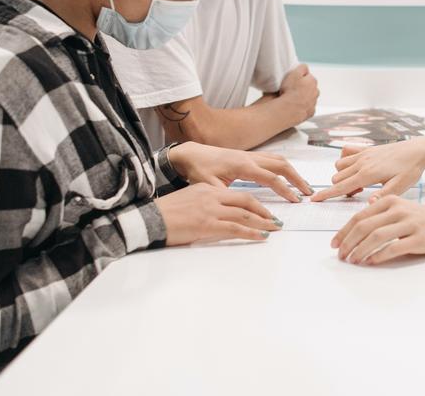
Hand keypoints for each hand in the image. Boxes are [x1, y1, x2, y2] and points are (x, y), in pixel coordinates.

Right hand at [156, 184, 281, 245]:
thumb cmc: (165, 214)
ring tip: (274, 228)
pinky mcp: (208, 224)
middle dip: (263, 211)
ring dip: (263, 222)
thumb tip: (220, 216)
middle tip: (275, 219)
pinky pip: (236, 229)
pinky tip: (261, 237)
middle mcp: (212, 196)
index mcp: (207, 188)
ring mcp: (211, 210)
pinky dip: (252, 233)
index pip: (236, 194)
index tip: (263, 210)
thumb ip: (206, 204)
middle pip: (246, 201)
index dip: (253, 203)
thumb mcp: (188, 201)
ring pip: (244, 215)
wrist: (149, 220)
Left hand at [168, 141, 312, 200]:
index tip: (296, 200)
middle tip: (308, 193)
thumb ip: (223, 195)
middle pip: (282, 165)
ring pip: (279, 160)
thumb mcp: (207, 185)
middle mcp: (251, 158)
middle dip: (297, 179)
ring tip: (302, 186)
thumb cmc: (198, 169)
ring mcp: (251, 155)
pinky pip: (272, 159)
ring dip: (293, 172)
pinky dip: (284, 167)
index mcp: (243, 166)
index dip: (285, 190)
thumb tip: (235, 206)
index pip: (271, 178)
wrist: (191, 154)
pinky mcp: (249, 156)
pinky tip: (287, 177)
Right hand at [278, 64, 318, 122]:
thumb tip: (305, 67)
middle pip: (310, 87)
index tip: (294, 80)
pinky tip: (296, 106)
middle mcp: (316, 91)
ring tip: (293, 98)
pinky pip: (307, 107)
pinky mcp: (310, 112)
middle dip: (303, 87)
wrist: (289, 109)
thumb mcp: (294, 73)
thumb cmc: (291, 92)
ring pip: (309, 97)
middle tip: (292, 89)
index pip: (308, 76)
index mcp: (312, 81)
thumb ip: (302, 68)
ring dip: (303, 97)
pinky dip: (303, 107)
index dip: (300, 77)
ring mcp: (314, 102)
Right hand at [311, 139, 424, 201]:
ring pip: (338, 166)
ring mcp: (362, 154)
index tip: (314, 200)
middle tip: (360, 193)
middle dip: (341, 189)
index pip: (342, 186)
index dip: (326, 195)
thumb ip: (383, 195)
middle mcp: (362, 162)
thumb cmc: (410, 169)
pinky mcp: (365, 149)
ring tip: (361, 183)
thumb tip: (368, 204)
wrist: (417, 150)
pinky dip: (345, 163)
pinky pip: (345, 154)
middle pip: (337, 178)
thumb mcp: (401, 187)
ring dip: (343, 177)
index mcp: (369, 173)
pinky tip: (358, 169)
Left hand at [331, 196, 424, 264]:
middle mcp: (398, 210)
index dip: (344, 231)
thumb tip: (362, 216)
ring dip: (360, 251)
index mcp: (391, 201)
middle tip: (341, 255)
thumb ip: (383, 211)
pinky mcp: (417, 238)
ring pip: (376, 237)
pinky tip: (371, 262)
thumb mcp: (404, 208)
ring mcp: (408, 224)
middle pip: (364, 226)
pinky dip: (379, 256)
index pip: (360, 216)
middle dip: (348, 242)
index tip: (335, 243)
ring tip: (353, 260)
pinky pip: (393, 248)